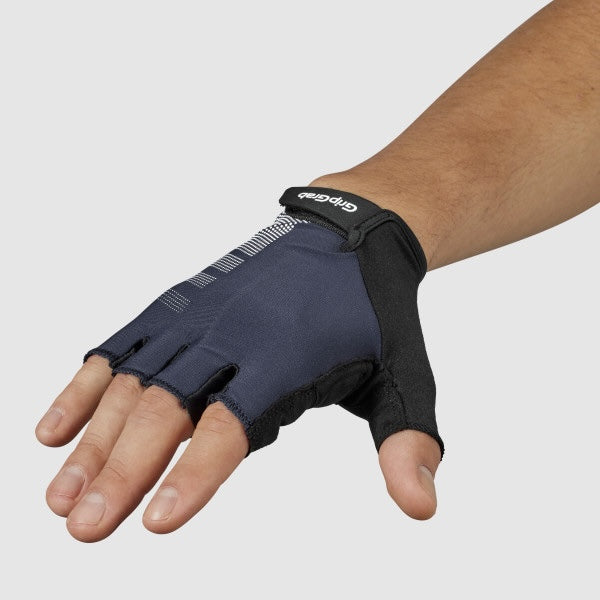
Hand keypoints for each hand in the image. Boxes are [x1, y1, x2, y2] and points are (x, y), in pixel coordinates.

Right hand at [36, 188, 442, 541]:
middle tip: (84, 528)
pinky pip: (122, 344)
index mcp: (285, 358)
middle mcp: (232, 334)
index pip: (231, 425)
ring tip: (58, 494)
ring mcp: (198, 314)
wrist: (347, 236)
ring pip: (133, 380)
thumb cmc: (372, 316)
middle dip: (123, 470)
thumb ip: (407, 442)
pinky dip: (86, 384)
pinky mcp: (181, 302)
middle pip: (166, 408)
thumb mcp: (403, 379)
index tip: (157, 523)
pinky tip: (55, 426)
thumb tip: (423, 508)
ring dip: (92, 438)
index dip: (194, 474)